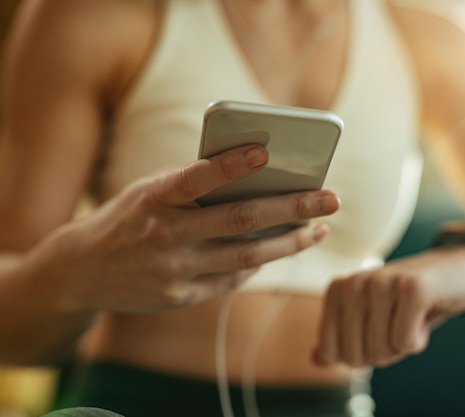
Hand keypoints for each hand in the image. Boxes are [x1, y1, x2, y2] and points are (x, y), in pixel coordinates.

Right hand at [36, 144, 339, 313]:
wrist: (83, 271)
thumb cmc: (128, 218)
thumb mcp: (149, 191)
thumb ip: (193, 185)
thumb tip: (254, 177)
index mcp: (154, 198)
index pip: (197, 178)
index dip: (232, 164)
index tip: (267, 151)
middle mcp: (165, 235)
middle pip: (240, 220)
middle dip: (292, 209)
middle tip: (331, 199)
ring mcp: (173, 271)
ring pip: (246, 257)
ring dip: (289, 243)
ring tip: (317, 229)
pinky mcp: (180, 297)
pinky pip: (232, 279)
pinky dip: (259, 264)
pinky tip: (281, 249)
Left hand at [313, 246, 464, 367]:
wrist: (458, 270)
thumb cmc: (408, 301)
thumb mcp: (370, 319)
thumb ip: (340, 339)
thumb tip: (314, 360)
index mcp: (337, 289)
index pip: (331, 353)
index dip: (359, 355)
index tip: (377, 331)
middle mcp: (354, 282)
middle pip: (356, 356)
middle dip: (383, 352)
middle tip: (398, 324)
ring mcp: (382, 282)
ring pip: (381, 350)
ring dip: (403, 344)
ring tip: (412, 316)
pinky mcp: (412, 288)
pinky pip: (405, 342)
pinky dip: (419, 339)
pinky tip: (425, 315)